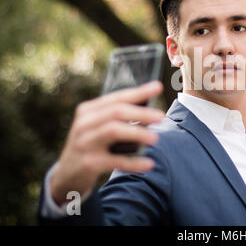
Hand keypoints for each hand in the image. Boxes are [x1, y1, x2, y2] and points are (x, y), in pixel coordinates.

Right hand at [50, 81, 163, 205]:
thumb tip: (152, 112)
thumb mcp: (99, 128)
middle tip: (161, 117)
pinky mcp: (88, 163)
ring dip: (137, 133)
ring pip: (114, 130)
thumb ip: (118, 118)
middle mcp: (84, 123)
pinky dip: (134, 162)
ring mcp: (84, 142)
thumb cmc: (92, 146)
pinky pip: (115, 160)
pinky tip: (148, 164)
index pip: (117, 97)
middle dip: (141, 113)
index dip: (139, 92)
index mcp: (88, 110)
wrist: (67, 176)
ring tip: (155, 138)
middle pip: (116, 112)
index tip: (158, 86)